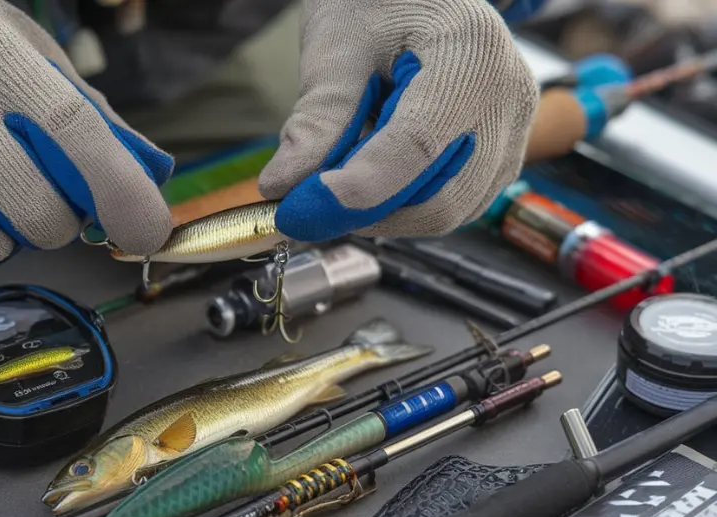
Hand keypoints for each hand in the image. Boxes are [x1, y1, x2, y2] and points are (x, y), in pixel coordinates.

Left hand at [259, 0, 538, 241]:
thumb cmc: (377, 1)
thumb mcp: (337, 46)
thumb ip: (317, 119)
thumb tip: (285, 186)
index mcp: (470, 54)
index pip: (416, 145)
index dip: (357, 189)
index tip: (302, 209)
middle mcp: (508, 97)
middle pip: (443, 198)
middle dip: (369, 212)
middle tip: (308, 204)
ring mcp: (513, 128)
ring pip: (450, 211)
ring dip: (387, 213)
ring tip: (339, 183)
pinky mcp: (503, 150)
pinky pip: (458, 202)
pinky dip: (408, 206)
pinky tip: (372, 179)